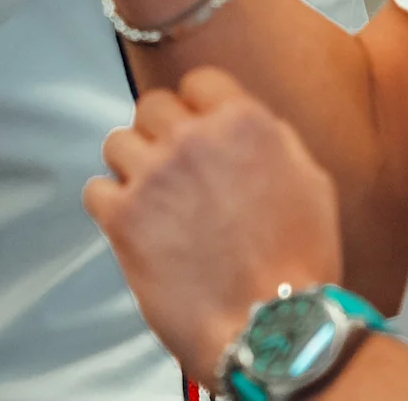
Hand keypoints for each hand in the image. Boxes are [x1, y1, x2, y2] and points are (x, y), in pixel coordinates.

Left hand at [87, 69, 347, 380]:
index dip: (198, 107)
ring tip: (153, 201)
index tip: (196, 128)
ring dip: (133, 167)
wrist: (270, 327)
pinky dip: (110, 206)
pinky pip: (95, 189)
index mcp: (243, 122)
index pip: (198, 81)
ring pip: (117, 143)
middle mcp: (193, 138)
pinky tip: (135, 226)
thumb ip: (274, 139)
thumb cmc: (298, 267)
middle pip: (152, 107)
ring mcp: (153, 175)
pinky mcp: (122, 217)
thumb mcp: (312, 184)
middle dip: (161, 135)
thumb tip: (245, 122)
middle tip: (173, 169)